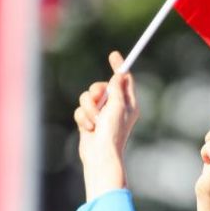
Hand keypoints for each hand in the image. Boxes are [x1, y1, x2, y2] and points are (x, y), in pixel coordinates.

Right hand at [74, 51, 138, 199]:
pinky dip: (83, 118)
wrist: (100, 155)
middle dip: (96, 92)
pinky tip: (89, 129)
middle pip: (102, 87)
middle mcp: (115, 108)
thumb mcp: (118, 106)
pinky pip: (80, 111)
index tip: (113, 55)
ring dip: (89, 108)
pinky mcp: (89, 122)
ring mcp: (101, 115)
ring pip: (88, 98)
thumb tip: (119, 74)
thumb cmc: (113, 132)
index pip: (125, 80)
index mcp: (128, 104)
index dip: (119, 66)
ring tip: (94, 121)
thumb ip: (117, 88)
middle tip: (98, 99)